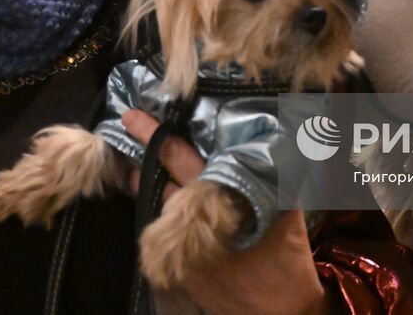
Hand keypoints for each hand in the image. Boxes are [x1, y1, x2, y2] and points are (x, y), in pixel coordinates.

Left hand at [121, 110, 330, 314]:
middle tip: (126, 131)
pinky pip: (163, 239)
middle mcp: (193, 225)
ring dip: (148, 188)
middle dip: (142, 157)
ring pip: (157, 210)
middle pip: (159, 182)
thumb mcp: (285, 212)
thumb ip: (275, 176)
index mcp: (219, 201)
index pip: (180, 160)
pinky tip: (161, 210)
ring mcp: (181, 250)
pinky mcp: (179, 273)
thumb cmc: (286, 258)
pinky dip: (162, 221)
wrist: (280, 312)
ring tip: (134, 171)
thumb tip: (275, 144)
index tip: (132, 117)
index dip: (155, 136)